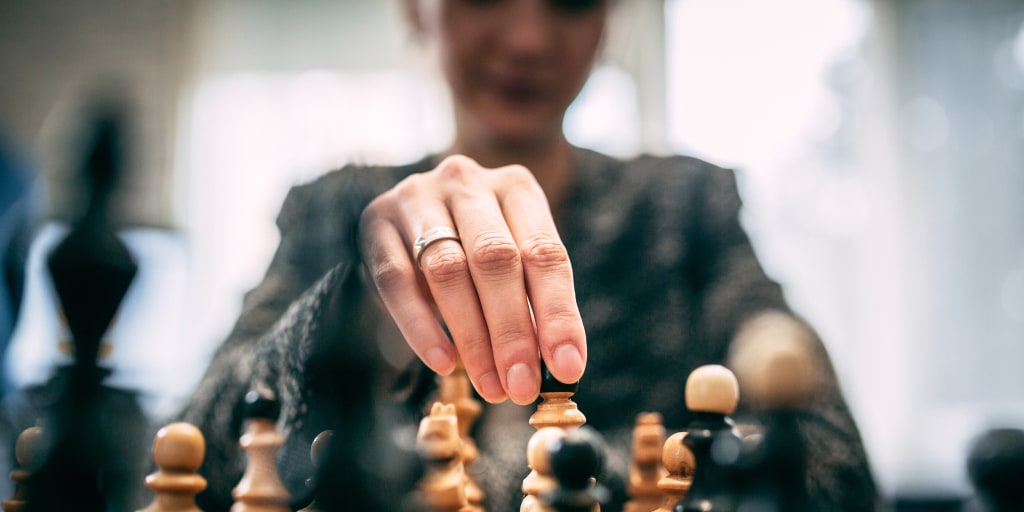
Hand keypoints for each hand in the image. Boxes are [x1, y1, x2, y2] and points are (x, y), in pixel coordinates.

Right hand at [358, 155, 586, 404]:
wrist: (416, 208)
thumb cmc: (477, 246)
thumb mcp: (514, 261)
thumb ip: (533, 304)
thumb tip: (557, 366)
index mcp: (516, 187)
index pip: (545, 253)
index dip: (558, 314)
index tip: (567, 368)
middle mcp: (467, 182)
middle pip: (495, 260)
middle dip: (512, 331)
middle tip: (522, 387)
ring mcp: (417, 196)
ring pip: (447, 270)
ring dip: (472, 336)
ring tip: (490, 384)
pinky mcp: (376, 220)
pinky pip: (396, 278)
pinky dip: (420, 325)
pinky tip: (443, 362)